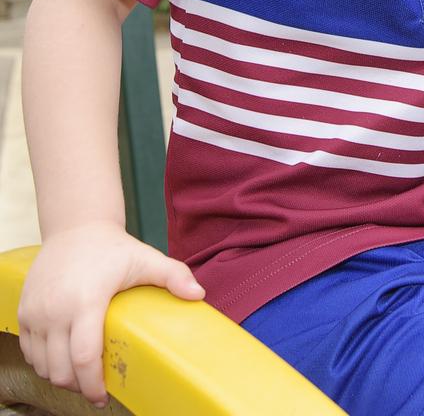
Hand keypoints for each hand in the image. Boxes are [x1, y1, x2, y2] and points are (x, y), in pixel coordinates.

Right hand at [18, 221, 204, 406]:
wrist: (76, 227)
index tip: (103, 397)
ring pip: (41, 365)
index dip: (93, 385)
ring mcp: (36, 311)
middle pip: (60, 369)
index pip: (84, 357)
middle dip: (78, 386)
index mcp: (86, 300)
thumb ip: (173, 275)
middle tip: (95, 388)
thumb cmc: (113, 248)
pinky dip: (42, 363)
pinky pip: (28, 350)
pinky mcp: (23, 310)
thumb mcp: (145, 258)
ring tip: (80, 376)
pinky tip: (60, 360)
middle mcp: (55, 309)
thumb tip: (200, 294)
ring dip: (60, 376)